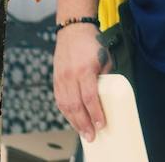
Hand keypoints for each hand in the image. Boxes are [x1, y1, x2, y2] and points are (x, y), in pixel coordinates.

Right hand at [53, 23, 110, 141]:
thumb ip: (106, 76)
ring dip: (74, 122)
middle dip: (84, 123)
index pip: (90, 97)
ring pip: (66, 106)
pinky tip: (73, 120)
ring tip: (83, 132)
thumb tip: (108, 92)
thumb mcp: (105, 57)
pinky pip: (60, 101)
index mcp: (85, 70)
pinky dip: (66, 113)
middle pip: (76, 105)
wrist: (73, 30)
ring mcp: (61, 78)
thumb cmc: (92, 42)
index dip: (95, 113)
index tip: (101, 124)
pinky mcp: (56, 80)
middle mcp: (71, 76)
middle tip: (92, 135)